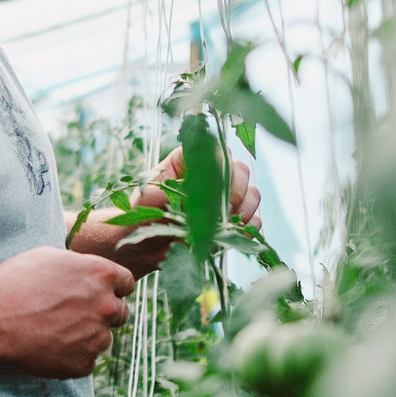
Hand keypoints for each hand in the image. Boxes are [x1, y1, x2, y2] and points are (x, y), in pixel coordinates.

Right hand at [0, 245, 135, 377]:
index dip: (114, 289)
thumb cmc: (15, 282)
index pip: (127, 283)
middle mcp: (106, 305)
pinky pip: (86, 361)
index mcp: (101, 274)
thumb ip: (79, 266)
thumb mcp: (50, 257)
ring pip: (102, 339)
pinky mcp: (84, 364)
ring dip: (86, 337)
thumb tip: (87, 272)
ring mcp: (97, 337)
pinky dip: (72, 357)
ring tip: (53, 332)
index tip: (101, 293)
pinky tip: (48, 348)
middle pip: (120, 313)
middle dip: (102, 314)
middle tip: (75, 315)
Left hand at [71, 146, 264, 278]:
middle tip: (220, 212)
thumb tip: (208, 185)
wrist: (141, 245)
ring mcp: (225, 199)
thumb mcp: (153, 195)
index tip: (214, 188)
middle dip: (236, 192)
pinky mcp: (231, 222)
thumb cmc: (140, 214)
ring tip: (224, 225)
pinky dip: (247, 227)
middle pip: (241, 171)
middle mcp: (212, 176)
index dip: (222, 168)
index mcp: (191, 161)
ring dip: (244, 210)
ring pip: (253, 193)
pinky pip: (254, 220)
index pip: (219, 151)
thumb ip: (179, 186)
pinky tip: (230, 234)